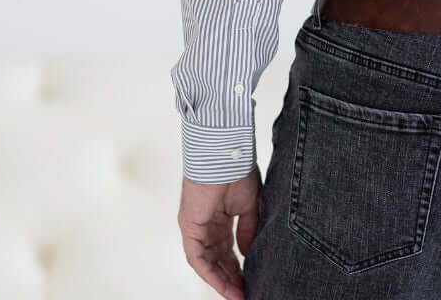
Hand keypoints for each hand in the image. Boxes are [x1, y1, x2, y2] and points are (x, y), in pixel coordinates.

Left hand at [177, 167, 261, 299]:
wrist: (226, 155)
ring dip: (221, 279)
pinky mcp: (190, 228)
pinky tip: (223, 284)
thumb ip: (248, 228)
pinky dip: (210, 272)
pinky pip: (197, 258)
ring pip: (207, 262)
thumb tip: (247, 251)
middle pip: (217, 259)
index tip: (251, 279)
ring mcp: (196, 228)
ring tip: (237, 294)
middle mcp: (206, 225)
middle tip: (244, 292)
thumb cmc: (237, 169)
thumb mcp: (249, 204)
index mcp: (221, 216)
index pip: (228, 248)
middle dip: (231, 277)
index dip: (239, 265)